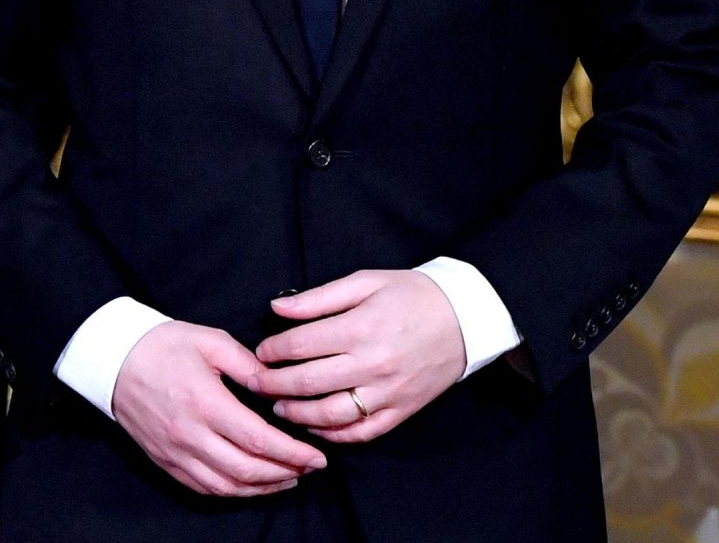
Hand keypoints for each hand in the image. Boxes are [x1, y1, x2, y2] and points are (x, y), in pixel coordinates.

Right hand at [110, 321, 326, 498]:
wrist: (111, 358)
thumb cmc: (161, 344)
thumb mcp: (209, 340)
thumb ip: (248, 365)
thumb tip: (278, 388)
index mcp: (204, 402)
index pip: (259, 440)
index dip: (294, 453)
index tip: (318, 456)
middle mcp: (190, 434)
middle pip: (248, 470)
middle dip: (287, 472)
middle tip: (310, 467)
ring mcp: (175, 452)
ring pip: (228, 486)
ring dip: (263, 488)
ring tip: (288, 477)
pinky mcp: (164, 460)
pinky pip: (204, 488)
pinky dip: (233, 491)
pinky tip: (250, 482)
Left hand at [252, 270, 465, 442]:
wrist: (465, 319)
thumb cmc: (410, 294)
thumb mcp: (364, 283)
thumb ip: (318, 298)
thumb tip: (276, 308)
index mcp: (360, 328)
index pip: (301, 345)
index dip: (272, 351)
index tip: (259, 353)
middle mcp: (372, 364)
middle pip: (309, 382)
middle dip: (273, 385)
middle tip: (253, 384)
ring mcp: (388, 392)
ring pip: (332, 414)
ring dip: (298, 414)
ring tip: (278, 408)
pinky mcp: (402, 410)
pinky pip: (363, 431)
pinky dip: (335, 434)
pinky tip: (315, 426)